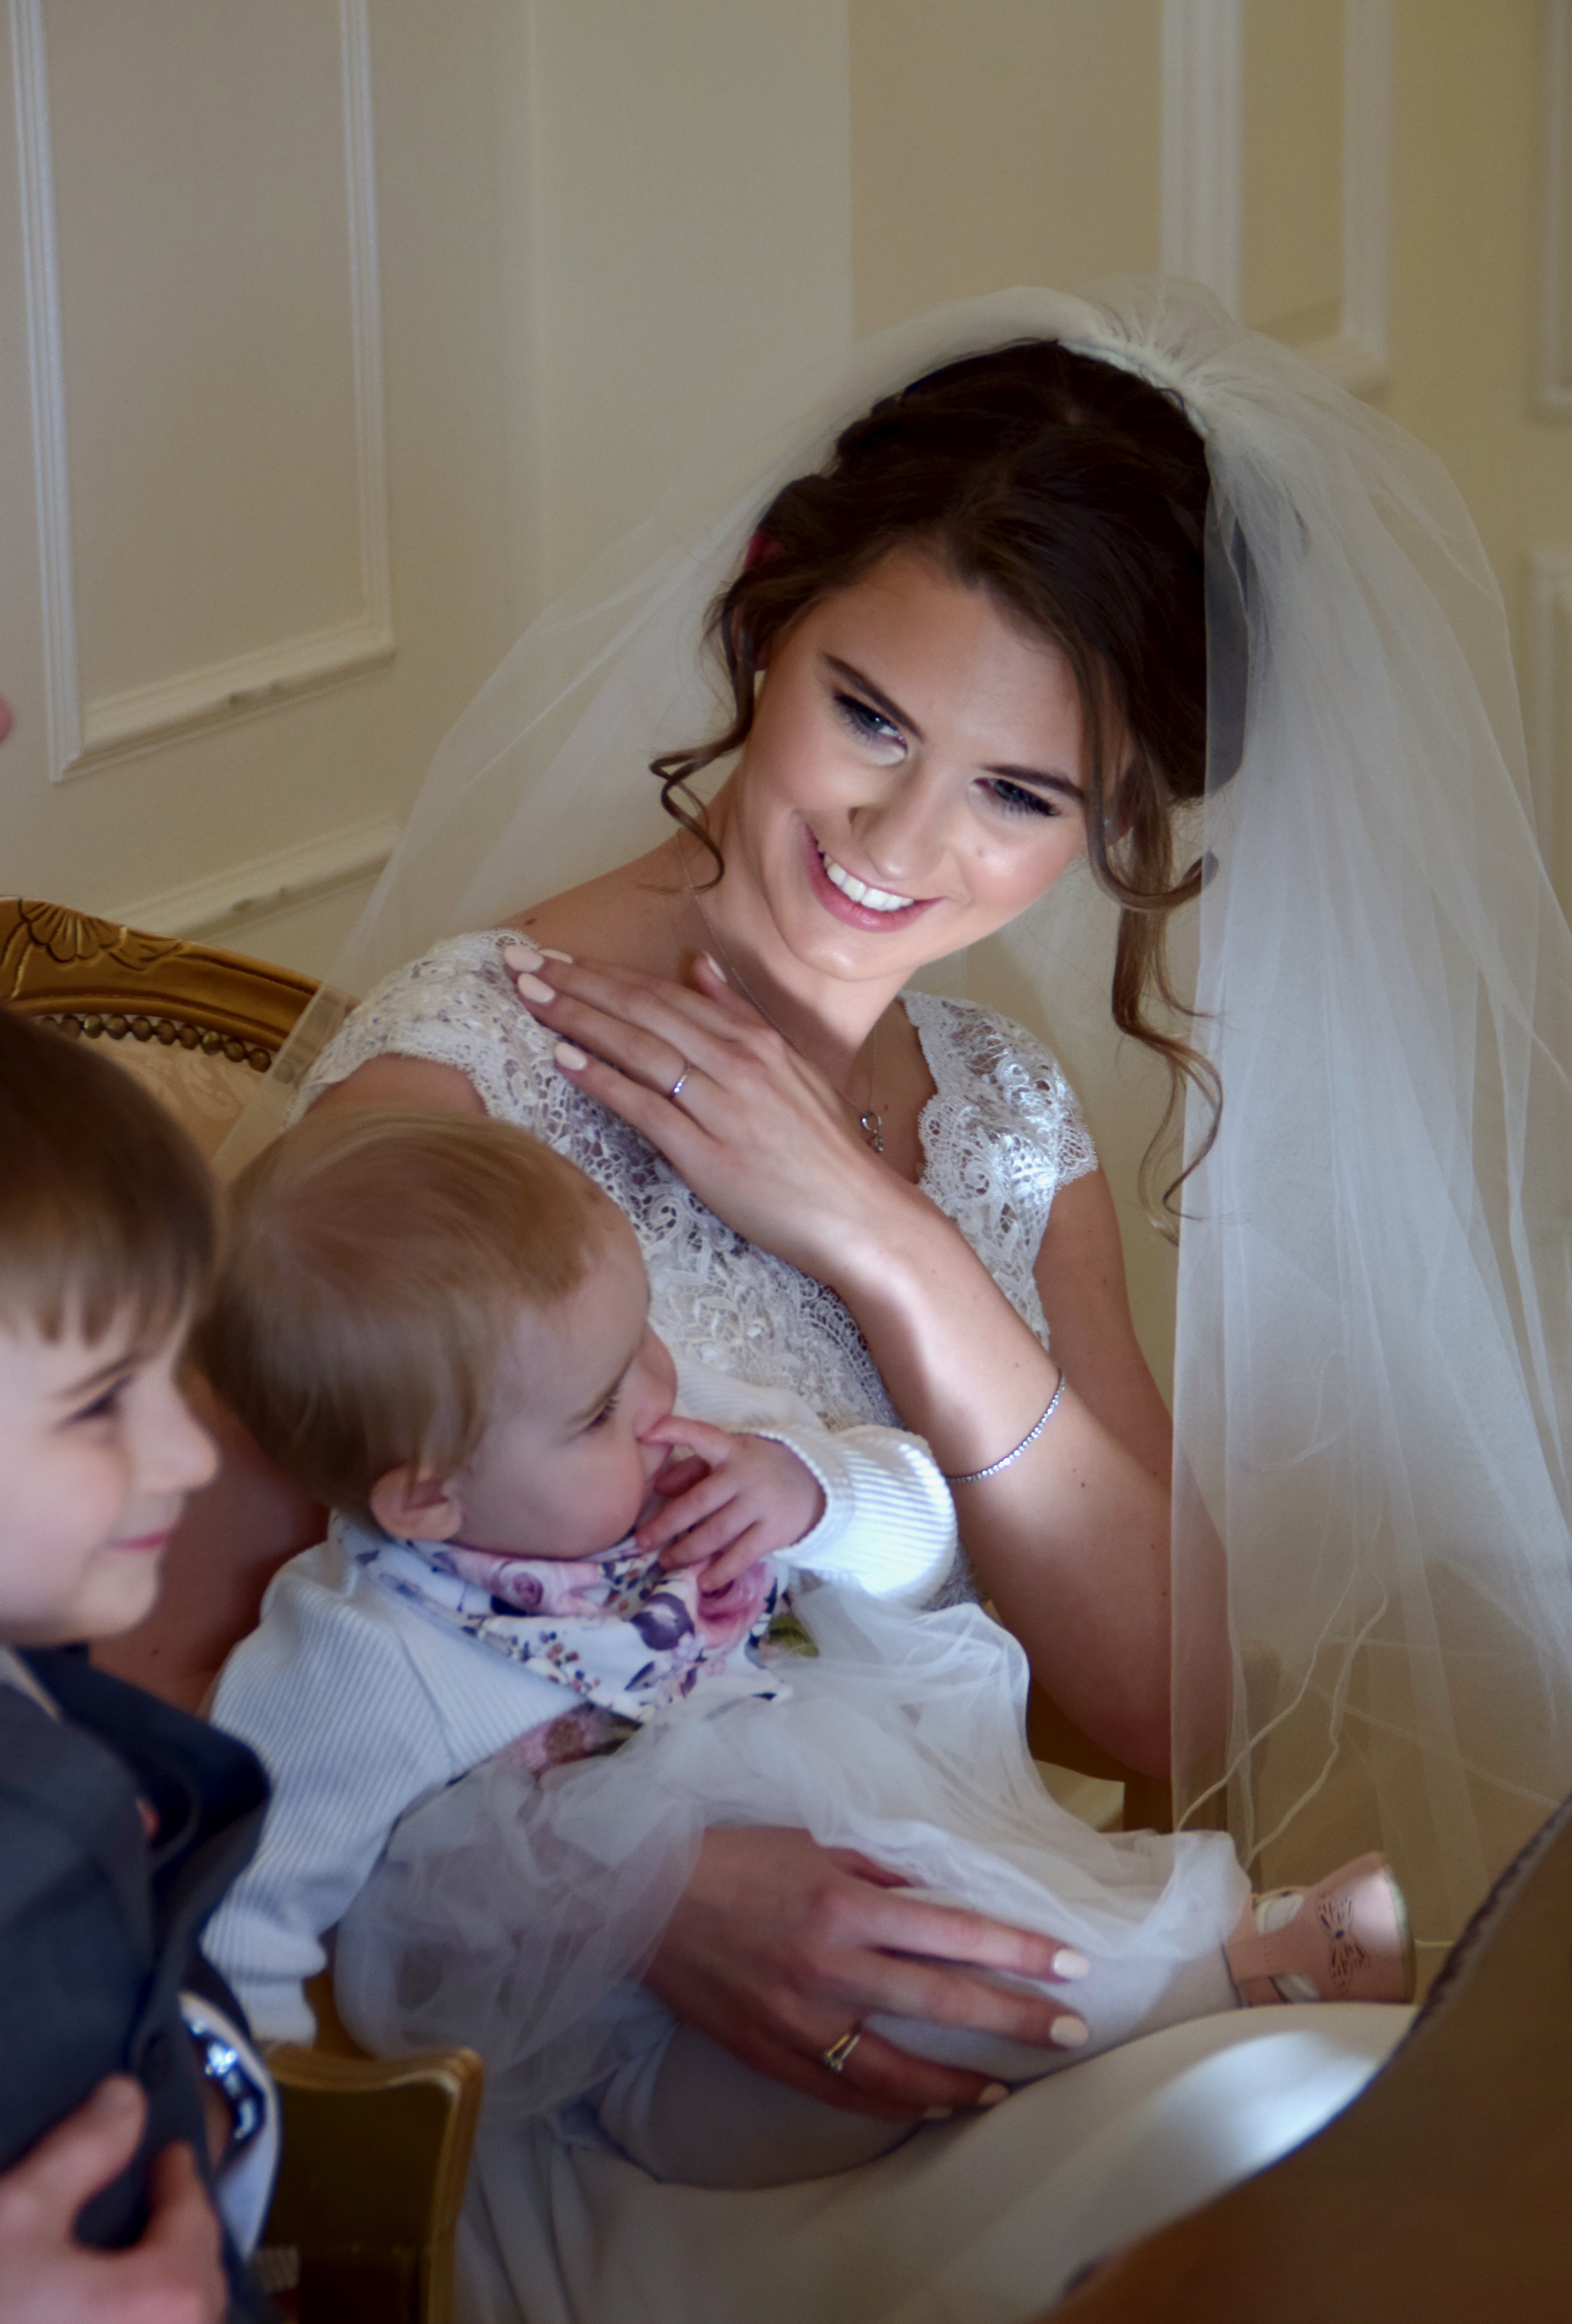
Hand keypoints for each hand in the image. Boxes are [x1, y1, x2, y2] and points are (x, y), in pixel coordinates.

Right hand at [0, 2076, 226, 2323]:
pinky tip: (107, 2315)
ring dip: (168, 2299)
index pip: (194, 2223)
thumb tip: (127, 2098)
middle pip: (199, 2290)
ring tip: (136, 2264)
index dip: (181, 2181)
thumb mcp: (16, 2214)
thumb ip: (82, 2150)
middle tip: (162, 2209)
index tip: (172, 2156)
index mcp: (163, 2299)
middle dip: (185, 2244)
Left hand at [502, 942, 897, 1281]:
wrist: (861, 1214)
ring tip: (529, 997)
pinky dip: (603, 1080)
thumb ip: (738, 1015)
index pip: (663, 993)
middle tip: (519, 962)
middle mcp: (737, 1062)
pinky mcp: (709, 1155)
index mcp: (755, 1040)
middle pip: (642, 1010)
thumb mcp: (790, 1068)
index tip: (554, 955)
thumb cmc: (824, 1150)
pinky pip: (646, 1107)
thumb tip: (696, 965)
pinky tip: (563, 1060)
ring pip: (639, 1048)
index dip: (603, 972)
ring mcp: (723, 1106)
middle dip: (576, 982)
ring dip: (578, 1018)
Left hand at [637, 1416, 824, 1588]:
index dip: (674, 1431)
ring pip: (716, 1532)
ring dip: (687, 1550)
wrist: (817, 1485)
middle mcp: (744, 1475)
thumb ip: (694, 1469)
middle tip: (642, 1541)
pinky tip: (703, 1582)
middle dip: (666, 1524)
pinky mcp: (775, 1530)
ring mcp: (761, 1504)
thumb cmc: (760, 1469)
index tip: (644, 1431)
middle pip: (699, 1501)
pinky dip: (721, 1571)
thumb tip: (659, 1487)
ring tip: (666, 1562)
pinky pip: (742, 1554)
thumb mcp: (732, 1458)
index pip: (701, 1435)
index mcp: (732, 1450)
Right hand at [643, 1827, 1090, 2121]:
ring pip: (898, 2067)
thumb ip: (877, 1872)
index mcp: (845, 1906)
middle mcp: (831, 1967)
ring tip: (1005, 2088)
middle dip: (1015, 2019)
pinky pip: (843, 2090)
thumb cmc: (731, 1857)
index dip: (1019, 1949)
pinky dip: (891, 2104)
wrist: (640, 1897)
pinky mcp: (772, 2052)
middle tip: (1071, 2031)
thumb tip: (935, 1894)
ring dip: (961, 2084)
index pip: (954, 1932)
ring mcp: (801, 2018)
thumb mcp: (813, 1843)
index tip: (1072, 1964)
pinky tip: (926, 2109)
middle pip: (944, 2001)